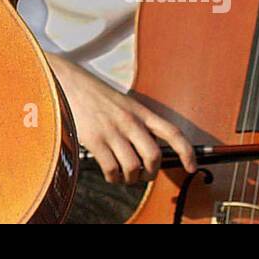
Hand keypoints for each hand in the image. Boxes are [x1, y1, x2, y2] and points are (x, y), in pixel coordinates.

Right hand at [53, 59, 195, 183]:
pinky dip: (113, 177)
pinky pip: (111, 168)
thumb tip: (147, 147)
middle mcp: (129, 121)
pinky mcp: (94, 139)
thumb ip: (136, 120)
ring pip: (133, 166)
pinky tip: (110, 174)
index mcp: (139, 110)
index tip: (191, 167)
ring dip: (131, 177)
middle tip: (145, 175)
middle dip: (152, 172)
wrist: (67, 81)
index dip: (186, 152)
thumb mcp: (122, 102)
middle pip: (153, 156)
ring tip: (125, 176)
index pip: (171, 132)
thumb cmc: (93, 92)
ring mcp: (112, 130)